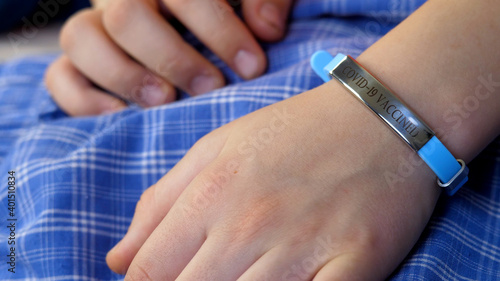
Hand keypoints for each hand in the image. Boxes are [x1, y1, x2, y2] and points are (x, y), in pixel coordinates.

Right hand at [45, 0, 292, 115]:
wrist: (182, 30)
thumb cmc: (223, 19)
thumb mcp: (248, 2)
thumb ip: (265, 0)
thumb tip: (267, 28)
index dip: (217, 28)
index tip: (252, 65)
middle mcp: (123, 2)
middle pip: (125, 16)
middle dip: (172, 57)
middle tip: (211, 87)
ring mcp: (95, 31)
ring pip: (80, 38)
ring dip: (126, 76)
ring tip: (165, 103)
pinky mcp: (77, 66)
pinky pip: (60, 77)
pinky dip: (84, 100)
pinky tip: (121, 115)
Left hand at [105, 82, 440, 279]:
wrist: (378, 119)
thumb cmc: (292, 134)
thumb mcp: (216, 150)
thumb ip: (161, 202)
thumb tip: (119, 260)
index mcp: (211, 194)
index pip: (149, 271)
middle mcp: (250, 223)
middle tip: (206, 275)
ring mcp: (303, 246)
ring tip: (243, 275)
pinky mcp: (355, 263)